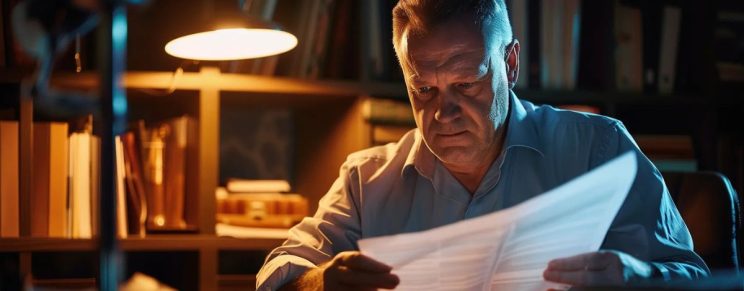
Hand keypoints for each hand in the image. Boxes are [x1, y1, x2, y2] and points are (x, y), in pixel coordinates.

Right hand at [283, 251, 398, 290]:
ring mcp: (329, 290)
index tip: (389, 268)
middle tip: (395, 281)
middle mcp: (332, 275)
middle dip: (377, 280)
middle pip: (356, 278)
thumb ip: (365, 267)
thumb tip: (390, 272)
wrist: (312, 288)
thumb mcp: (348, 266)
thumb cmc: (342, 276)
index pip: (356, 260)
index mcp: (340, 261)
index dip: (372, 264)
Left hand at [542, 251, 652, 286]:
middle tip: (546, 275)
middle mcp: (617, 276)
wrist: (653, 281)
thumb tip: (562, 266)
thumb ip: (593, 262)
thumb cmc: (625, 268)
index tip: (550, 265)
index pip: (587, 261)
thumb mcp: (611, 260)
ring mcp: (617, 289)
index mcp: (615, 260)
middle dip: (563, 277)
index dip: (567, 264)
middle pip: (586, 278)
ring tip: (549, 290)